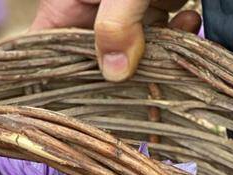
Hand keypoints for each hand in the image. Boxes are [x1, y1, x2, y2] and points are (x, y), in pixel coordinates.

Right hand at [30, 0, 201, 80]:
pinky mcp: (151, 4)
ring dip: (156, 53)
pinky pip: (158, 34)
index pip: (42, 53)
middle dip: (118, 73)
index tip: (74, 106)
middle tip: (143, 81)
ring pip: (130, 52)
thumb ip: (118, 23)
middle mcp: (88, 10)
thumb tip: (116, 75)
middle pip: (92, 61)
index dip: (51, 83)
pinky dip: (176, 33)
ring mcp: (120, 9)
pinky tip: (189, 19)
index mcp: (65, 4)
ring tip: (178, 36)